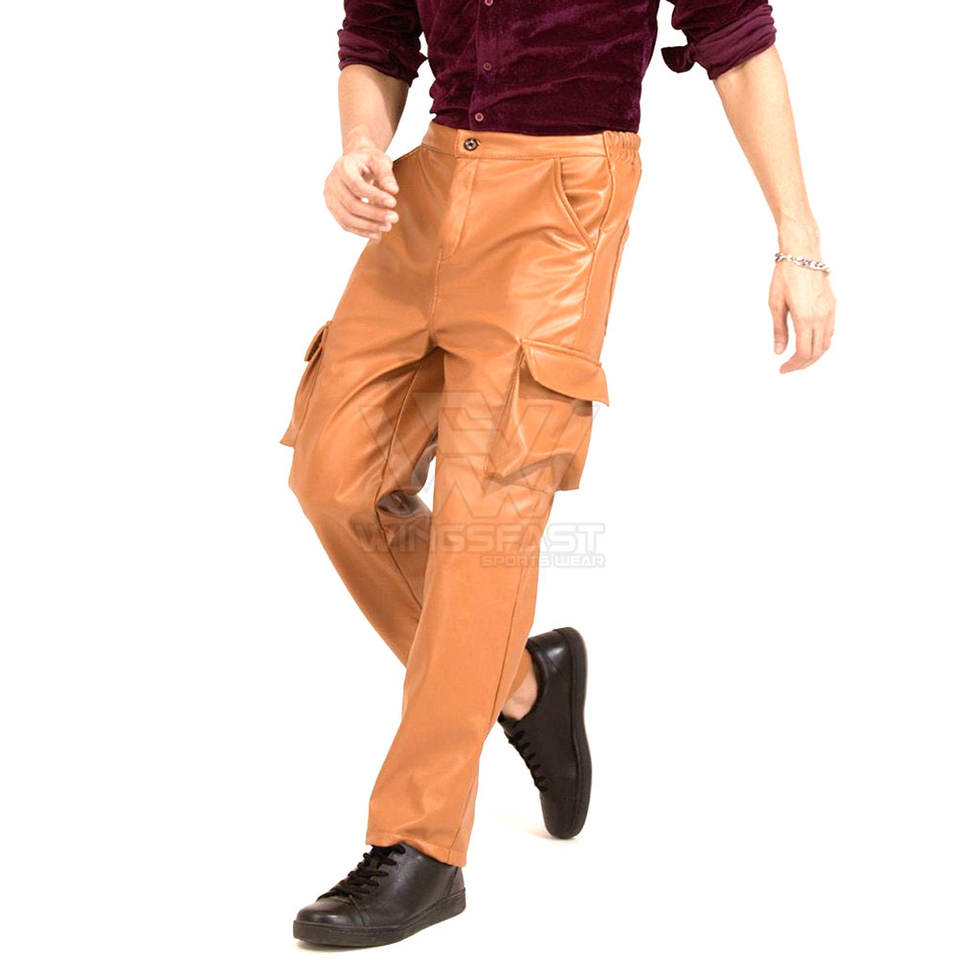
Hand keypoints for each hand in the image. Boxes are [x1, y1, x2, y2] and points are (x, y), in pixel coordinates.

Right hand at [324, 140, 399, 240]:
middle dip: (374, 214)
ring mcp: (330, 197)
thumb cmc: (369, 161)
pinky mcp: (333, 208)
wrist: (356, 163)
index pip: (357, 185)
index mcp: (343, 166)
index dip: (375, 196)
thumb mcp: (380, 160)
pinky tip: (376, 233)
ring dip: (368, 226)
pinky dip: (361, 231)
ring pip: (347, 217)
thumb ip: (386, 174)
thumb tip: (393, 191)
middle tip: (394, 218)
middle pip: (351, 204)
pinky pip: (345, 224)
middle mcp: (332, 182)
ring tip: (387, 227)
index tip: (393, 202)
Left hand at [769, 259, 836, 373]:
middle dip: (803, 364)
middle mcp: (821, 317)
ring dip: (813, 355)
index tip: (783, 369)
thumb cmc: (786, 276)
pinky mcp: (832, 306)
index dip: (794, 365)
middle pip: (816, 351)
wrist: (803, 254)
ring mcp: (829, 311)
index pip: (803, 352)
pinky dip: (821, 343)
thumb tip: (778, 351)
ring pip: (826, 343)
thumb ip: (779, 330)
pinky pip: (830, 331)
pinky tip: (809, 343)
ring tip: (798, 359)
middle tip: (789, 367)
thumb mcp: (775, 305)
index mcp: (805, 318)